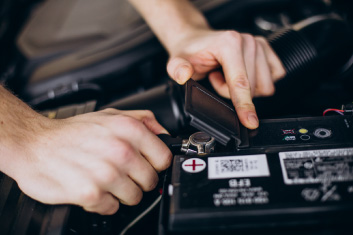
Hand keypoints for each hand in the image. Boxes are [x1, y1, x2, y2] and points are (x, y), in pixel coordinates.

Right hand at [11, 109, 171, 214]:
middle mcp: (121, 151)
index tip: (146, 164)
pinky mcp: (91, 193)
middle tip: (121, 172)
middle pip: (150, 181)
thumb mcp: (110, 114)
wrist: (34, 143)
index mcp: (129, 130)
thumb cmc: (71, 132)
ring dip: (121, 192)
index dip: (155, 164)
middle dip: (138, 180)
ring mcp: (107, 173)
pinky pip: (112, 208)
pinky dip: (103, 202)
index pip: (164, 158)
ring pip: (134, 197)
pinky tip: (92, 187)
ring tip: (104, 179)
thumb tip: (165, 134)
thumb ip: (143, 120)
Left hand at [167, 30, 285, 128]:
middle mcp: (247, 41)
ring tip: (226, 76)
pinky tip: (240, 75)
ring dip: (244, 89)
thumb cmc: (190, 52)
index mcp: (229, 43)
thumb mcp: (176, 62)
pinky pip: (273, 78)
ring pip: (264, 86)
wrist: (196, 40)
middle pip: (252, 88)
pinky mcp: (267, 50)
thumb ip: (178, 69)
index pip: (240, 82)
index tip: (250, 122)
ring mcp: (259, 44)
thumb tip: (184, 74)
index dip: (244, 105)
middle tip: (215, 79)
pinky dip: (257, 83)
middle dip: (232, 92)